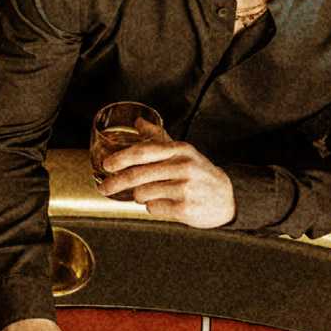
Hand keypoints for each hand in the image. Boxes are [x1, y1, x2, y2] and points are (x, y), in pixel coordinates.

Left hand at [98, 119, 235, 226]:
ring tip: (147, 195)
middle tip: (104, 188)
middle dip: (116, 182)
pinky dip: (151, 208)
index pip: (145, 151)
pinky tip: (162, 204)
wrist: (226, 197)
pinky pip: (153, 209)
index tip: (106, 164)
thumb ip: (158, 137)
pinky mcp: (185, 209)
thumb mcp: (182, 151)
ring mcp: (185, 189)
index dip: (122, 158)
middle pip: (139, 175)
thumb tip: (137, 122)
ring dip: (138, 196)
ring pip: (143, 194)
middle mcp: (183, 167)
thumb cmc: (198, 173)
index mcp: (179, 150)